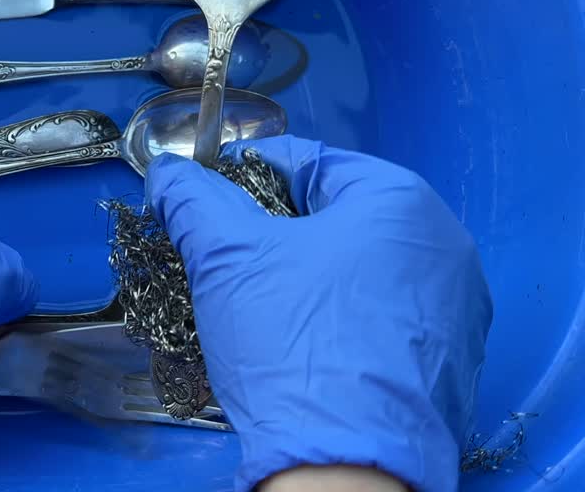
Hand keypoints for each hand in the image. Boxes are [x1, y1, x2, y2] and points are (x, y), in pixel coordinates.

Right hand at [145, 135, 491, 491]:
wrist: (347, 465)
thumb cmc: (293, 344)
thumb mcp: (226, 256)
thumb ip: (193, 199)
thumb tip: (169, 174)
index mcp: (401, 201)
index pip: (305, 161)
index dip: (242, 177)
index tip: (204, 205)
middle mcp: (444, 247)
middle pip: (333, 217)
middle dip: (272, 233)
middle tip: (224, 260)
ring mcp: (454, 311)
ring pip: (355, 271)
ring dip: (302, 279)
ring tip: (255, 309)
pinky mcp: (448, 365)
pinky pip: (379, 321)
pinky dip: (337, 322)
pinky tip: (299, 350)